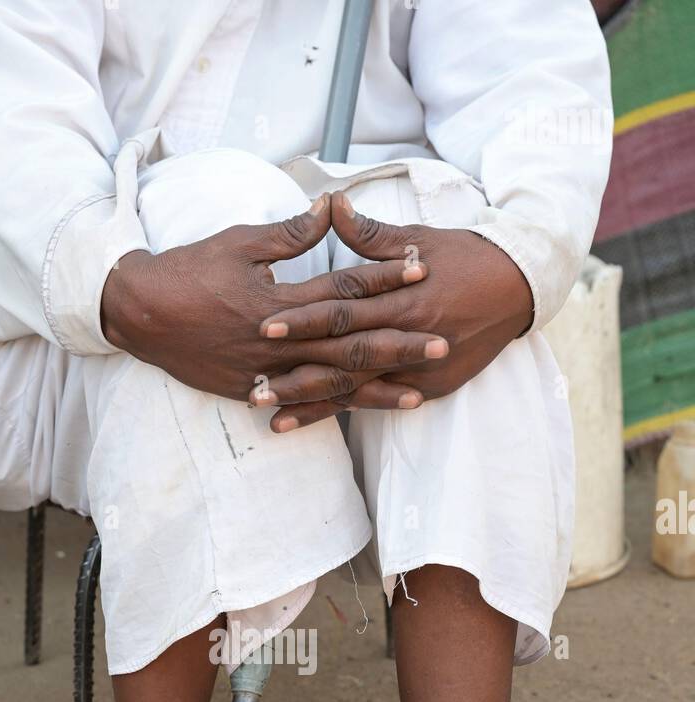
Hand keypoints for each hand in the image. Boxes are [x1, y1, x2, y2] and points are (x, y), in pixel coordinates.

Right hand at [100, 194, 442, 403]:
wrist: (140, 313)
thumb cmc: (188, 270)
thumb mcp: (238, 242)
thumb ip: (290, 234)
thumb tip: (331, 209)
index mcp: (278, 300)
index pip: (342, 288)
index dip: (383, 276)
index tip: (421, 266)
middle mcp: (277, 342)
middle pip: (349, 346)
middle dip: (398, 345)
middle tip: (442, 344)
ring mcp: (264, 373)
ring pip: (331, 385)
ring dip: (377, 390)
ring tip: (419, 394)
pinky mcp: (250, 391)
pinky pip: (298, 405)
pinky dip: (330, 413)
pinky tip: (362, 416)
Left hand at [252, 190, 534, 430]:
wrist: (520, 287)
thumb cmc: (465, 257)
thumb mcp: (418, 238)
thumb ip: (369, 232)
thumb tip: (330, 204)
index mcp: (401, 297)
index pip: (342, 310)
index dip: (302, 320)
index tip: (262, 326)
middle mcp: (408, 337)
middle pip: (343, 360)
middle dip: (297, 377)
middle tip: (255, 389)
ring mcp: (420, 369)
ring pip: (357, 391)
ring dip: (313, 406)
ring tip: (273, 420)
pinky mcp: (430, 389)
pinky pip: (381, 404)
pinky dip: (346, 413)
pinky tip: (314, 423)